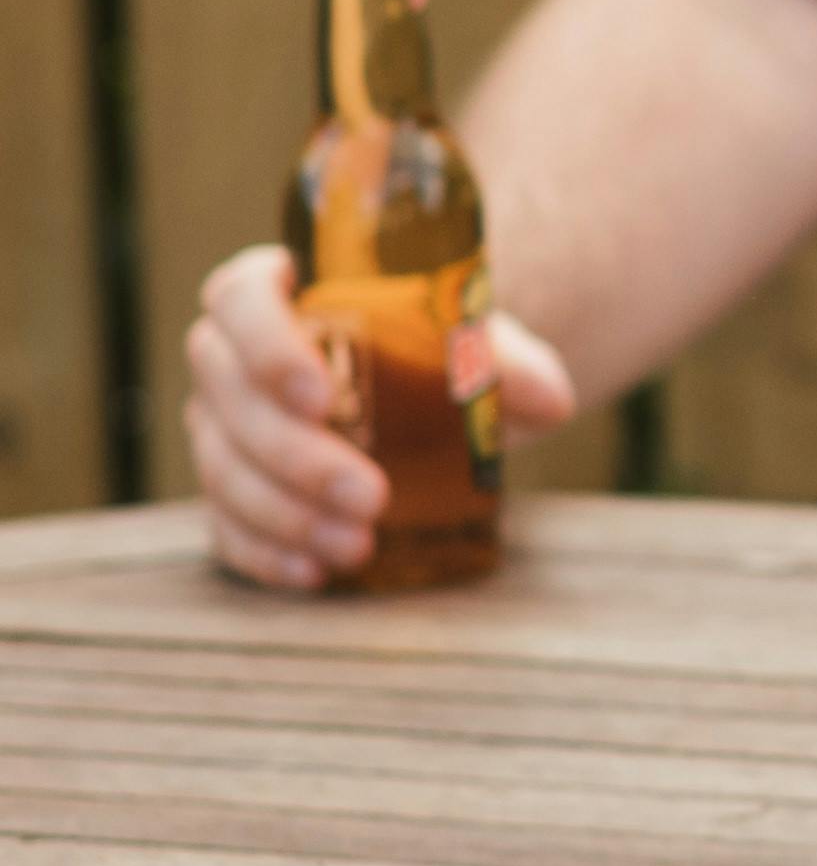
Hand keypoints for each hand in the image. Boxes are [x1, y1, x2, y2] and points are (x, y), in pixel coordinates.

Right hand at [182, 245, 574, 590]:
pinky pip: (225, 523)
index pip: (241, 298)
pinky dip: (265, 552)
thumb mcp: (476, 343)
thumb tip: (549, 398)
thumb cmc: (437, 348)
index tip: (320, 395)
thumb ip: (508, 361)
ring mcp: (219, 423)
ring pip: (224, 468)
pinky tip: (314, 572)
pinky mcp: (228, 485)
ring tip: (357, 545)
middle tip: (370, 497)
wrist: (428, 388)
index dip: (268, 347)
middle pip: (233, 399)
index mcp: (279, 292)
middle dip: (297, 456)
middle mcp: (231, 356)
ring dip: (287, 514)